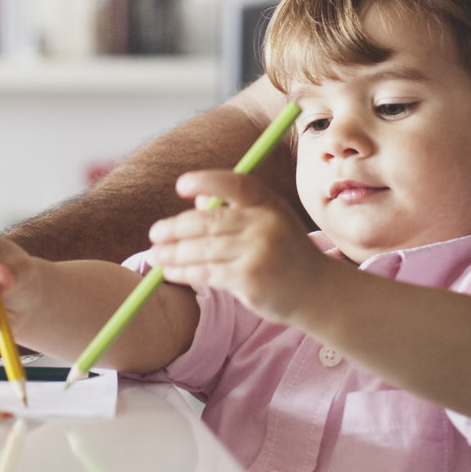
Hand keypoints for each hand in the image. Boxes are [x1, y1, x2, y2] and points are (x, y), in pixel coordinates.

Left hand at [147, 168, 331, 326]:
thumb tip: (194, 203)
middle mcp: (264, 223)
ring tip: (155, 255)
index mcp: (268, 202)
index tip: (180, 186)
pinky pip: (207, 273)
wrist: (316, 290)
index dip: (205, 181)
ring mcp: (258, 252)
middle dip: (175, 228)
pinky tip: (170, 271)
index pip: (234, 183)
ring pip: (203, 249)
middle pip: (208, 221)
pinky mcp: (250, 279)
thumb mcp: (267, 219)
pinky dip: (184, 272)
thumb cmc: (284, 250)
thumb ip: (233, 209)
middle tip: (155, 234)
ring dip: (173, 253)